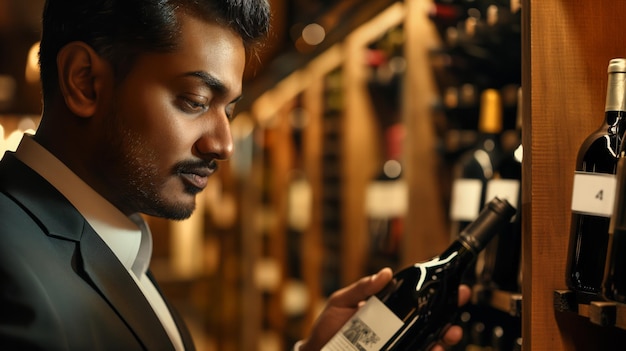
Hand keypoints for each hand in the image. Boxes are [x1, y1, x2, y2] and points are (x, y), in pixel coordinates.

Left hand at [298, 267, 471, 350]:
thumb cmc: (327, 328)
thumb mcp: (342, 301)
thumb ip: (362, 288)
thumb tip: (385, 273)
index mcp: (388, 309)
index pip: (418, 299)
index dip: (439, 294)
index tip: (456, 288)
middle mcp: (396, 328)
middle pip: (430, 322)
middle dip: (449, 318)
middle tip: (456, 315)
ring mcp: (397, 344)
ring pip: (429, 342)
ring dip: (443, 339)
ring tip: (447, 336)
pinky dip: (428, 350)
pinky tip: (433, 349)